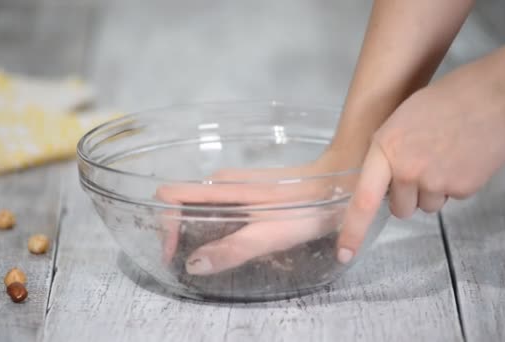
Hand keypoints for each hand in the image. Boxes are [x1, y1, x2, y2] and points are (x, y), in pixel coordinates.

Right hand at [155, 150, 360, 274]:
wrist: (339, 182)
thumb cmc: (305, 209)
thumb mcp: (270, 235)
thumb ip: (231, 249)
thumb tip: (193, 264)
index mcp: (222, 188)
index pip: (171, 197)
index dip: (166, 227)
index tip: (175, 255)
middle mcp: (223, 181)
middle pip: (182, 201)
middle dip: (180, 232)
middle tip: (192, 261)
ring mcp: (236, 183)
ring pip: (200, 204)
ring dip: (197, 230)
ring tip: (211, 255)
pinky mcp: (249, 187)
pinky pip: (218, 205)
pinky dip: (215, 224)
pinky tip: (232, 240)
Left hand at [336, 62, 504, 262]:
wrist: (494, 96)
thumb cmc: (445, 100)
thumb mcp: (401, 119)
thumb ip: (389, 151)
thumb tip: (384, 178)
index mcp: (385, 150)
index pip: (363, 200)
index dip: (352, 230)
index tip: (344, 254)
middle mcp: (405, 171)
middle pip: (400, 208)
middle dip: (408, 196)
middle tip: (423, 166)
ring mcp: (434, 182)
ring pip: (427, 206)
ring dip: (434, 190)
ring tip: (447, 157)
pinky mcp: (462, 189)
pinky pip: (453, 197)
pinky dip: (458, 184)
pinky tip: (464, 158)